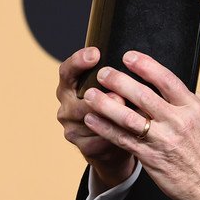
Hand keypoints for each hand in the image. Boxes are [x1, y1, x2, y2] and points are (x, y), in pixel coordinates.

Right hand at [56, 48, 134, 187]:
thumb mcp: (111, 87)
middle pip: (79, 99)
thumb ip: (114, 77)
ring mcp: (72, 128)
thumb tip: (133, 60)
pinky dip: (116, 135)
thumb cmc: (116, 105)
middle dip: (101, 97)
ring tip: (131, 115)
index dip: (79, 61)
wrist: (114, 140)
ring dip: (111, 118)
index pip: (67, 71)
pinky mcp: (83, 146)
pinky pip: (100, 140)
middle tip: (120, 95)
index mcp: (70, 86)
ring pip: (91, 121)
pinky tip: (131, 132)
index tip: (96, 53)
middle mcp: (67, 106)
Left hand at [80, 51, 199, 199]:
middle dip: (119, 81)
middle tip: (103, 72)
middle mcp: (178, 121)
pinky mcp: (150, 157)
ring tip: (90, 94)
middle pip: (143, 95)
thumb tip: (190, 91)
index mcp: (192, 108)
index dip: (146, 66)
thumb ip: (194, 104)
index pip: (167, 80)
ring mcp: (163, 139)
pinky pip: (122, 139)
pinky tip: (93, 119)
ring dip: (106, 104)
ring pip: (128, 117)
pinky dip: (105, 128)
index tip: (129, 56)